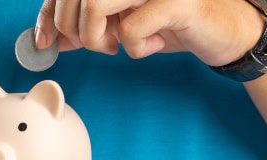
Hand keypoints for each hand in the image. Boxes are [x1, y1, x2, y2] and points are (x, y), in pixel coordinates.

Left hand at [34, 0, 266, 65]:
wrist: (222, 32)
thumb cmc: (169, 24)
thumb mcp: (119, 24)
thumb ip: (85, 26)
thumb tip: (49, 39)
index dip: (48, 14)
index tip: (44, 41)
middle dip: (72, 29)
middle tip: (95, 45)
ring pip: (95, 4)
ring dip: (95, 37)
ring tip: (115, 46)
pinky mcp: (176, 2)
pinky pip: (130, 30)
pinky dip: (134, 48)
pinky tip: (152, 43)